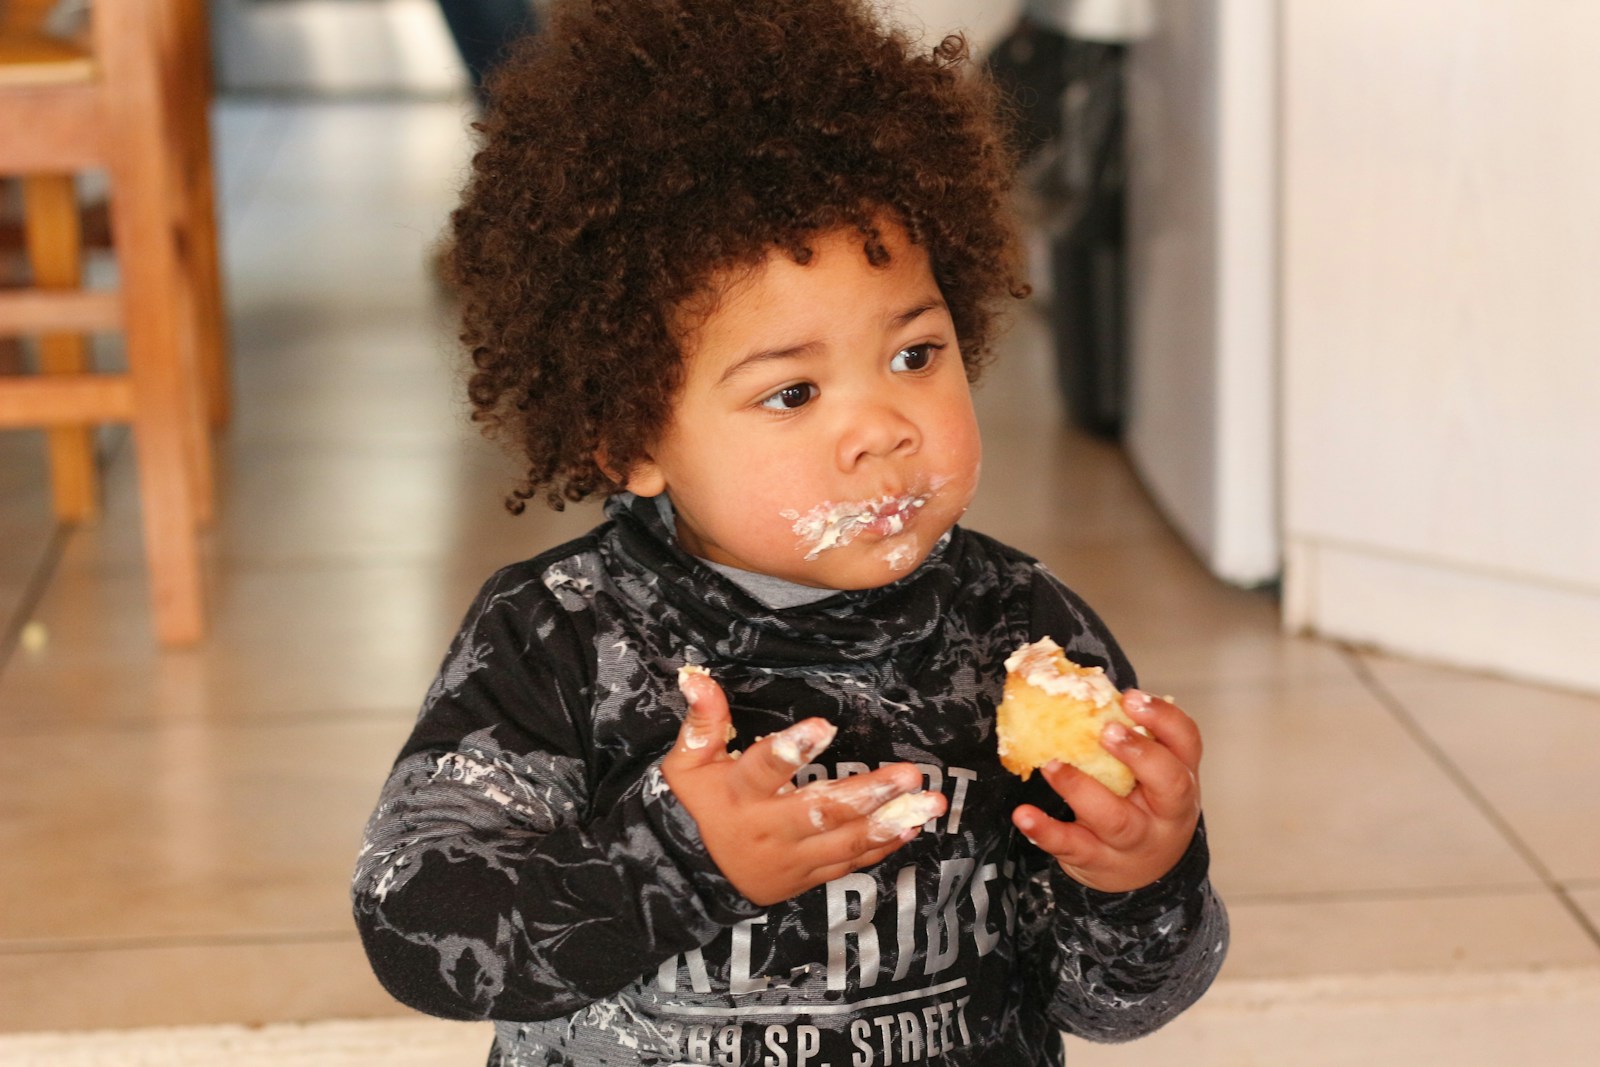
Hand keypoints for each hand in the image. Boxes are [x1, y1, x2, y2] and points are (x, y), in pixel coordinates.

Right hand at [661, 668, 941, 905]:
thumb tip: (697, 677)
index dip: (793, 750)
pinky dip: (881, 847)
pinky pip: (847, 864)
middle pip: (822, 811)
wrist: (684, 876)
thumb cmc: (690, 807)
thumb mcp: (686, 763)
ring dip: (891, 821)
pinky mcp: (805, 878)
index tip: (825, 725)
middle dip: (869, 792)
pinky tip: (911, 828)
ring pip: (844, 842)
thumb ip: (702, 722)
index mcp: (737, 796)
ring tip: (930, 803)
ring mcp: (790, 859)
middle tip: (911, 773)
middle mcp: (768, 830)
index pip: (764, 769)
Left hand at [1012, 690, 1202, 892]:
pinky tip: (1023, 815)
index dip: (1163, 718)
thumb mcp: (1150, 774)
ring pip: (1115, 819)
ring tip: (1052, 764)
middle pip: (1168, 783)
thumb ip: (1129, 737)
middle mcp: (1166, 811)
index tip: (1130, 697)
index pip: (1186, 743)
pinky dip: (1045, 831)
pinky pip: (1072, 846)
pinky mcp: (1098, 860)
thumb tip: (1080, 687)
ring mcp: (1135, 841)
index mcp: (1181, 776)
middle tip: (1105, 730)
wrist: (1145, 875)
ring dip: (1080, 788)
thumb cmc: (1143, 805)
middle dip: (1139, 754)